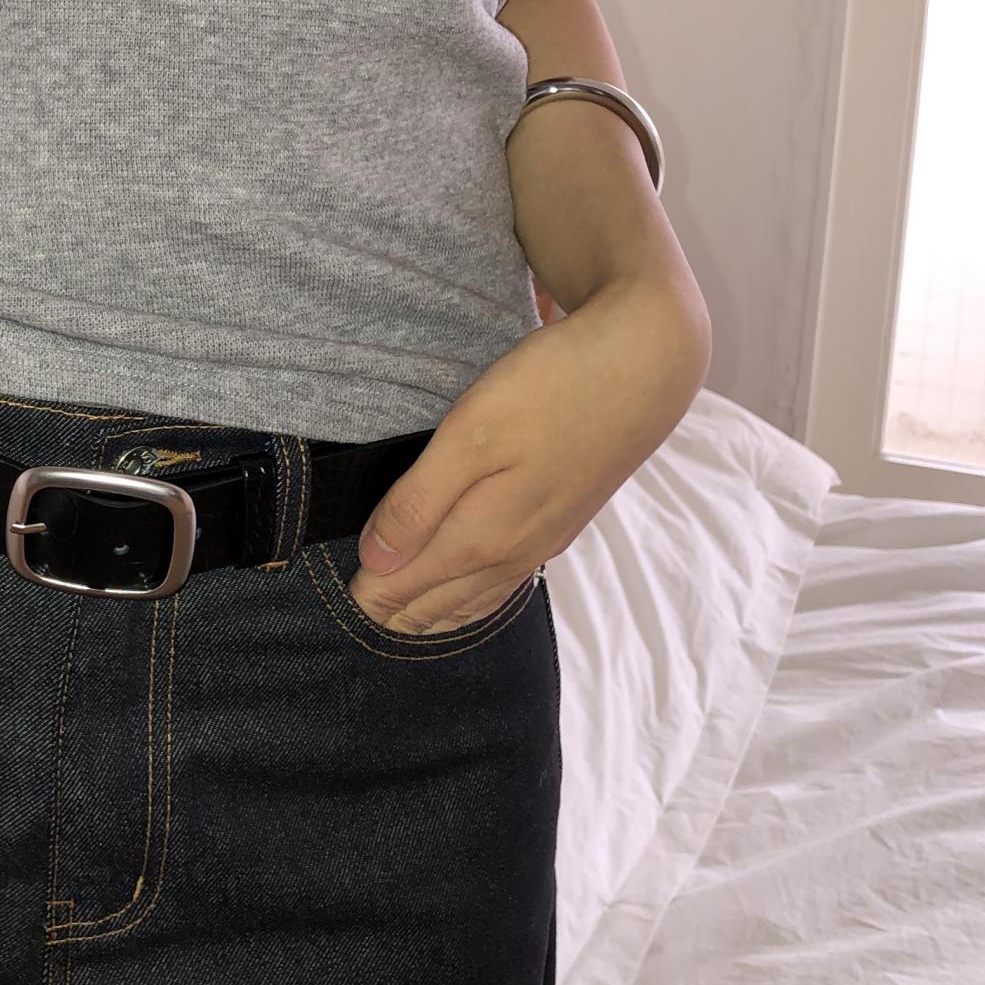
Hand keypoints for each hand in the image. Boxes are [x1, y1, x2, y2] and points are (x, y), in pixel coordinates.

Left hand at [350, 272, 709, 631]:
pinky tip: (475, 590)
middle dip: (398, 611)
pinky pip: (511, 579)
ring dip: (438, 611)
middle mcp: (517, 551)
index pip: (410, 584)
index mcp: (485, 535)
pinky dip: (478, 596)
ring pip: (480, 596)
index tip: (339, 596)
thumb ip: (419, 503)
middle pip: (444, 600)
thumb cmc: (551, 389)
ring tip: (405, 619)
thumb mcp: (469, 435)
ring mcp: (546, 538)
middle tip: (358, 613)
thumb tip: (376, 563)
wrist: (645, 365)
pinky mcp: (566, 519)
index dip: (370, 593)